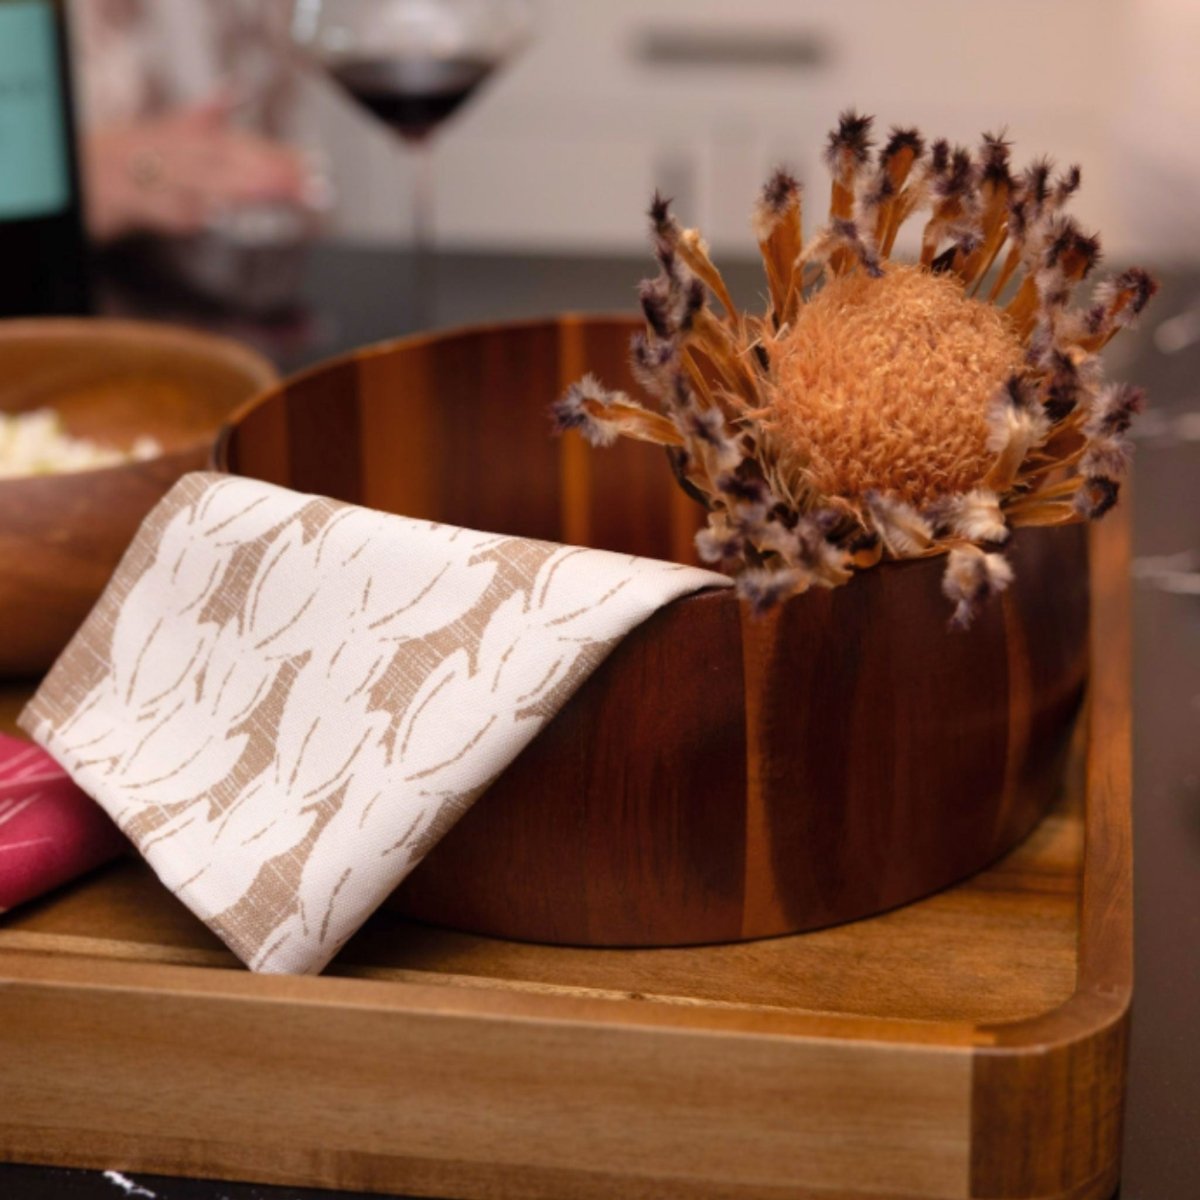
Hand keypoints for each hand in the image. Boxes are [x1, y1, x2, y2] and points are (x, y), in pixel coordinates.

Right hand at [83, 95, 311, 241]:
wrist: (83, 170)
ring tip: (281, 194)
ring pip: (210, 183)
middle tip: (318, 187)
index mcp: (195, 136)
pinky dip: (192, 211)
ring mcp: (162, 177)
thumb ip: (208, 114)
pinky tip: (217, 213)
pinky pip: (171, 209)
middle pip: (238, 162)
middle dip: (279, 174)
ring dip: (247, 189)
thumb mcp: (173, 129)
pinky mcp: (142, 203)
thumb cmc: (137, 154)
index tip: (321, 169)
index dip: (286, 156)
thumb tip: (233, 88)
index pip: (249, 146)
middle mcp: (183, 152)